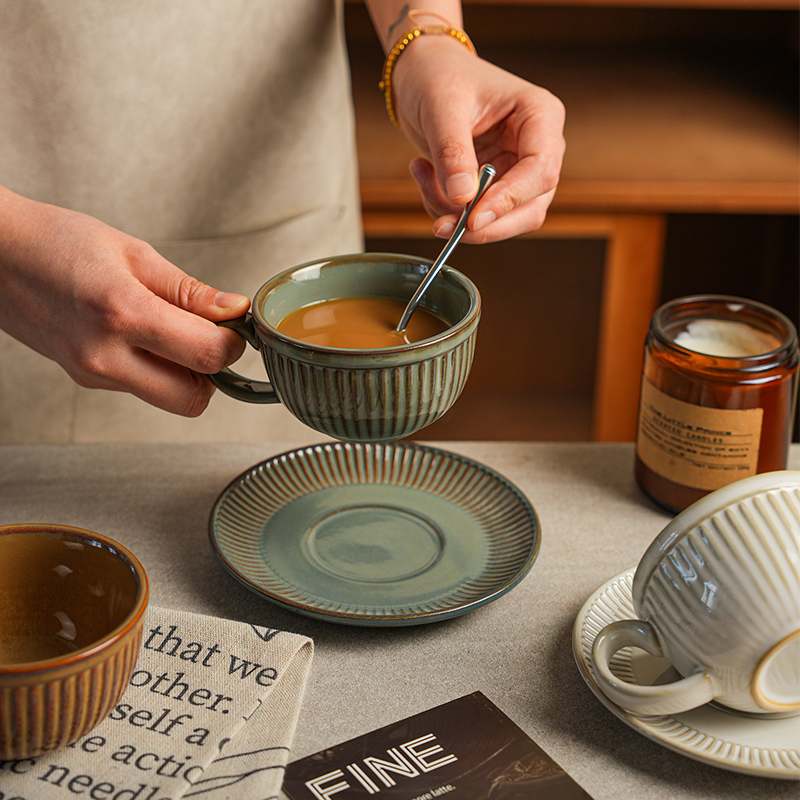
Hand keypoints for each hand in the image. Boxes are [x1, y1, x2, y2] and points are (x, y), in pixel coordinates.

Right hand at [0, 189, 249, 415]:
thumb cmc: (58, 242)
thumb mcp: (134, 253)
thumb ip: (190, 291)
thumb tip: (234, 311)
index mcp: (122, 313)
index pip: (207, 356)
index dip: (232, 343)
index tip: (230, 324)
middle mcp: (104, 356)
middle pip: (193, 400)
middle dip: (213, 372)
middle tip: (208, 337)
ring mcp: (92, 375)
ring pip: (169, 400)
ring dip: (186, 374)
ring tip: (173, 333)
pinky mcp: (86, 381)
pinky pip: (142, 389)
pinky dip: (158, 371)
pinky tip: (145, 337)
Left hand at [392, 34, 565, 242]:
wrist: (423, 74)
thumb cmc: (439, 76)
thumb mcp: (441, 107)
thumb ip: (453, 153)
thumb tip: (462, 198)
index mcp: (540, 117)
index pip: (540, 172)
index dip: (508, 201)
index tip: (472, 218)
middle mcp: (537, 148)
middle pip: (529, 208)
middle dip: (484, 224)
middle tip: (442, 225)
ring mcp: (518, 171)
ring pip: (503, 221)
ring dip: (458, 217)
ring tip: (423, 176)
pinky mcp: (494, 187)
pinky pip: (476, 217)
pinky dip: (446, 209)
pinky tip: (424, 174)